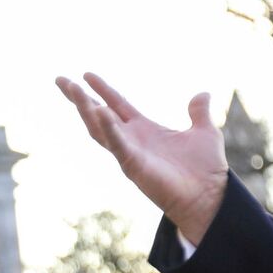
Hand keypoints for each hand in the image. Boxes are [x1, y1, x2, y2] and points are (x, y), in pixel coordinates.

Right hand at [55, 73, 228, 243]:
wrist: (210, 197)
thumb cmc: (206, 170)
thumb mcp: (205, 132)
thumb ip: (199, 113)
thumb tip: (203, 94)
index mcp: (145, 130)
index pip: (117, 105)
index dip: (102, 90)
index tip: (86, 74)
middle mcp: (133, 140)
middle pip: (98, 115)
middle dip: (79, 98)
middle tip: (61, 80)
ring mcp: (130, 153)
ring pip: (99, 129)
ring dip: (85, 109)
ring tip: (72, 89)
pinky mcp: (134, 166)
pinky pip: (117, 145)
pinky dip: (109, 129)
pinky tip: (100, 111)